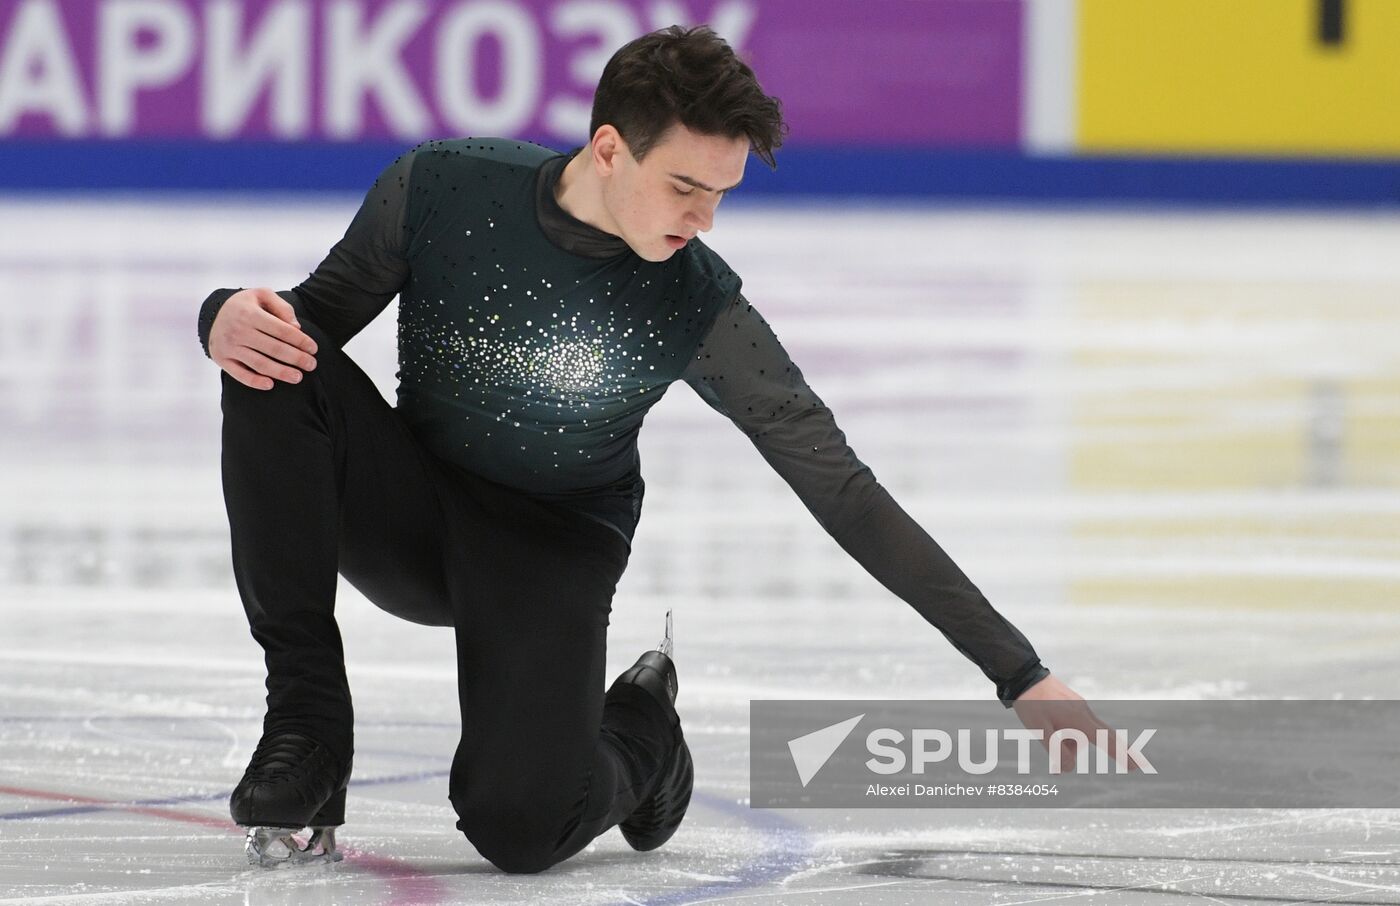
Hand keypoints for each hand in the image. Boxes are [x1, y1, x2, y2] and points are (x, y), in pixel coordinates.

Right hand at [208, 288, 318, 390]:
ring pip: (260, 364)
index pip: (281, 330)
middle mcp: (238, 330)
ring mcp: (229, 346)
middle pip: (274, 348)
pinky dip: (255, 382)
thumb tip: (297, 327)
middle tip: (312, 365)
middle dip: (296, 358)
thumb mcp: (261, 295)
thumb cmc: (245, 306)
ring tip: (298, 377)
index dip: (300, 341)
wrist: (212, 313)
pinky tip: (270, 384)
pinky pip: (239, 374)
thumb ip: (281, 307)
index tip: (314, 349)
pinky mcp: (222, 359)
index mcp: (250, 314)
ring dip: (281, 372)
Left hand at [1012, 674, 1139, 771]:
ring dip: (1070, 742)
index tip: (1136, 766)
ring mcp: (1080, 706)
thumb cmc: (1031, 704)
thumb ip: (1056, 751)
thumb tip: (1068, 768)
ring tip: (1045, 732)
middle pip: (1104, 736)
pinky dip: (1067, 733)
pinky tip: (1050, 727)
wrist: (1024, 675)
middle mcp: (1084, 712)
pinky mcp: (1074, 704)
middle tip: (1137, 766)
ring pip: (1081, 734)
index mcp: (1078, 719)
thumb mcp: (1040, 731)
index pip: (1105, 740)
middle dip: (1118, 750)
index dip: (1121, 755)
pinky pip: (1076, 724)